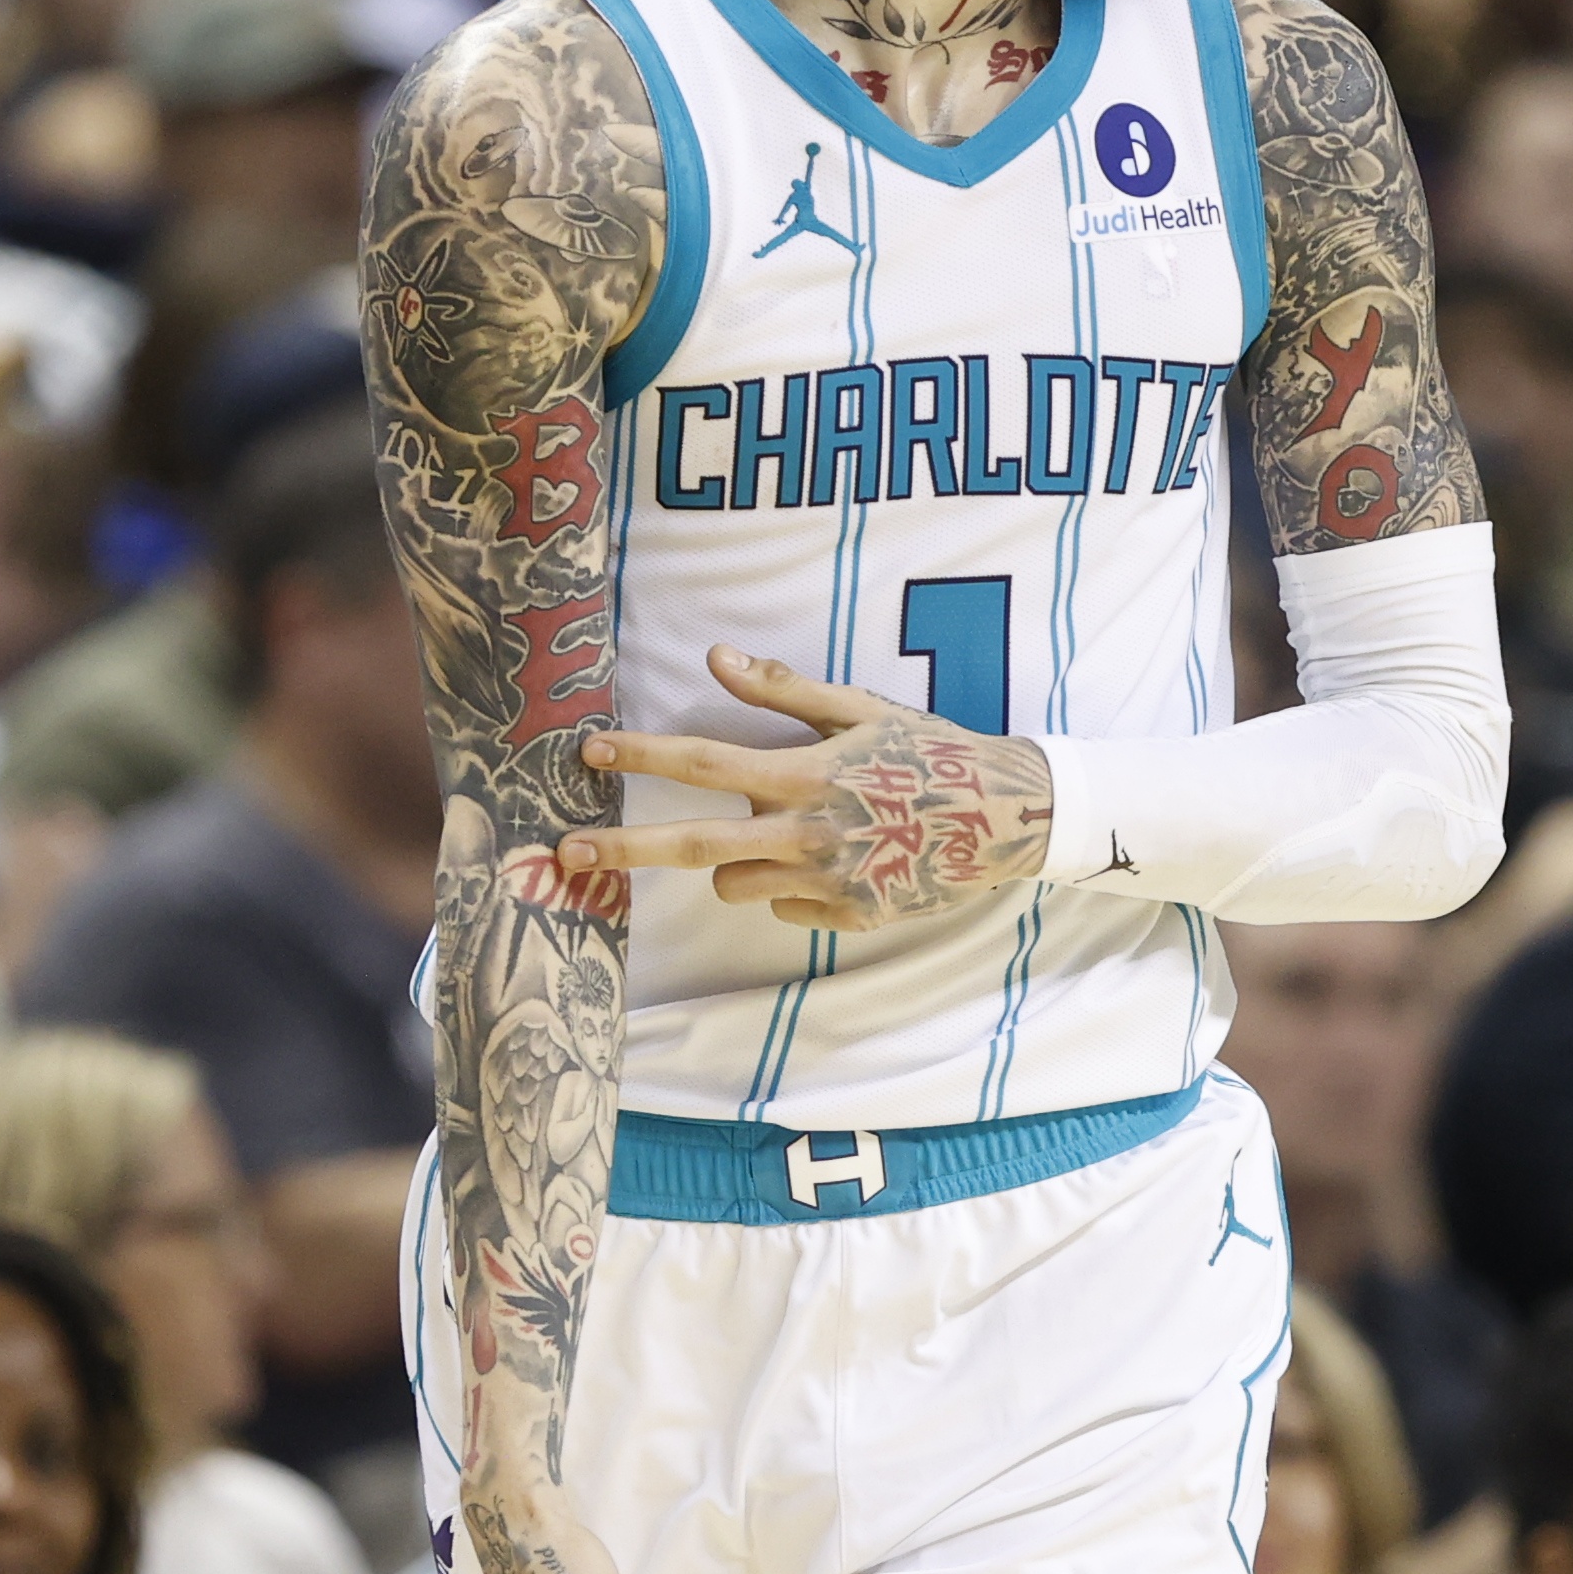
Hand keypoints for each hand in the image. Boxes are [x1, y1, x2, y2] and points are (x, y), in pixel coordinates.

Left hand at [566, 650, 1051, 930]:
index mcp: (805, 775)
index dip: (642, 757)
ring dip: (738, 859)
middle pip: (693, 846)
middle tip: (565, 851)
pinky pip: (782, 905)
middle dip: (622, 850)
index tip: (588, 752)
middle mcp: (807, 834)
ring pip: (734, 883)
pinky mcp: (849, 917)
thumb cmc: (928, 752)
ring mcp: (827, 883)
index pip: (705, 765)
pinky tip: (836, 859)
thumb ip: (782, 689)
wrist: (1008, 816)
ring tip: (791, 832)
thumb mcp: (860, 709)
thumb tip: (715, 656)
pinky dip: (791, 885)